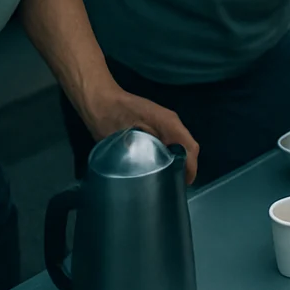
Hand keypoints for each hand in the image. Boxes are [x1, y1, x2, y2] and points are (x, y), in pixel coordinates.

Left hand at [81, 88, 201, 184]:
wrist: (99, 102)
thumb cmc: (113, 116)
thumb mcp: (127, 136)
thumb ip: (144, 151)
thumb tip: (157, 171)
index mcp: (169, 123)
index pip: (189, 147)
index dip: (190, 167)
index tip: (184, 185)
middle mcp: (170, 124)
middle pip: (187, 148)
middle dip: (185, 167)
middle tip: (176, 187)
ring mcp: (162, 126)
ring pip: (178, 147)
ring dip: (178, 164)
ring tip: (169, 182)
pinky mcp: (152, 130)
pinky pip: (167, 145)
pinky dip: (168, 159)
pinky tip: (158, 171)